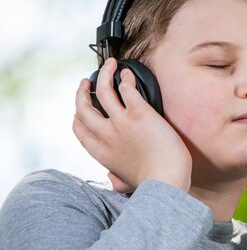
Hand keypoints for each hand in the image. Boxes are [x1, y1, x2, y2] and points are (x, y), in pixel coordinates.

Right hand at [73, 58, 191, 192]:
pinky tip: (128, 74)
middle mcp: (106, 135)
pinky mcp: (139, 113)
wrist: (166, 180)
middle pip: (83, 107)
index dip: (77, 115)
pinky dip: (125, 78)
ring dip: (104, 74)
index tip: (80, 109)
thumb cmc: (153, 183)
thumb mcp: (124, 184)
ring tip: (110, 65)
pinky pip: (127, 89)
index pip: (79, 129)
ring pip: (103, 90)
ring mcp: (121, 122)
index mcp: (100, 153)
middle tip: (87, 82)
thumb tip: (112, 178)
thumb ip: (115, 179)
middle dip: (82, 91)